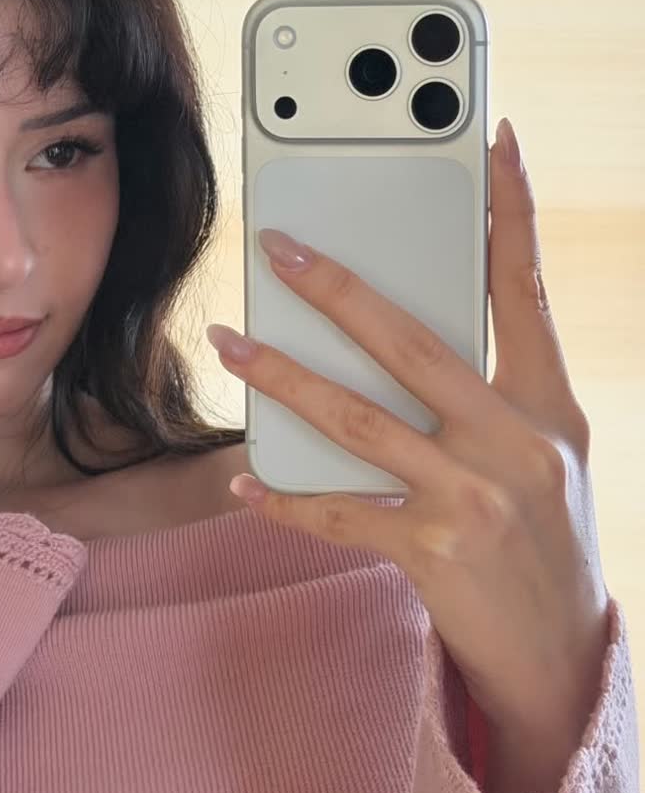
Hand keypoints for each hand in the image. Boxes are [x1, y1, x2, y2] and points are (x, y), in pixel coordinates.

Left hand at [206, 118, 610, 761]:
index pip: (528, 288)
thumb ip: (494, 392)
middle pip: (413, 343)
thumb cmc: (546, 538)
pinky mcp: (431, 548)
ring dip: (282, 377)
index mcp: (549, 404)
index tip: (496, 139)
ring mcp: (471, 495)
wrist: (562, 652)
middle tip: (279, 249)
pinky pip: (339, 512)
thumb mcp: (547, 452)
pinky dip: (284, 497)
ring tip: (230, 344)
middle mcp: (514, 441)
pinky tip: (243, 478)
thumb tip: (402, 332)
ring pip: (357, 420)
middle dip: (338, 290)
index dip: (513, 210)